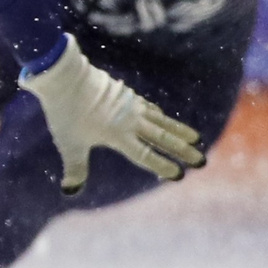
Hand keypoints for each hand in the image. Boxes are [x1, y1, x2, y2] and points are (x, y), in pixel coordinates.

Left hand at [16, 36, 205, 194]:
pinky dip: (159, 115)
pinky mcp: (125, 93)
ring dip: (179, 130)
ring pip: (161, 121)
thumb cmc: (66, 112)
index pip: (145, 155)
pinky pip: (149, 107)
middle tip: (202, 161)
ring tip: (196, 138)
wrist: (65, 77)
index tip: (179, 175)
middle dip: (183, 151)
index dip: (162, 166)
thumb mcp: (69, 144)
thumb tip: (71, 191)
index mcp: (119, 136)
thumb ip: (75, 168)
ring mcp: (130, 105)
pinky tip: (162, 117)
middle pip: (162, 138)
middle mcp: (130, 121)